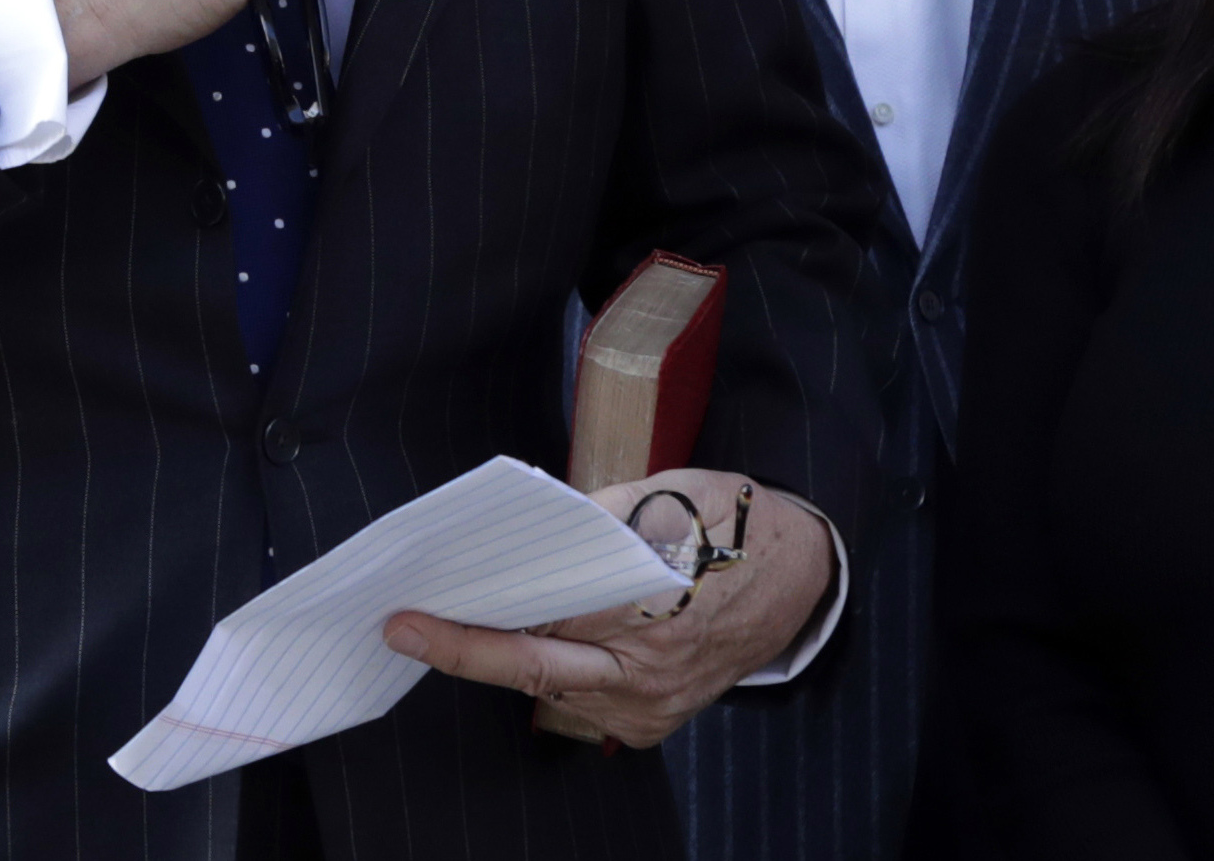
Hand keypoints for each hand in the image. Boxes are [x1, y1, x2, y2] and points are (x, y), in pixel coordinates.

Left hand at [382, 469, 833, 749]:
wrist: (805, 576)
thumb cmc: (744, 524)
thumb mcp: (684, 492)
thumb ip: (607, 511)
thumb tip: (540, 520)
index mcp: (663, 609)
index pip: (550, 620)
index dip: (481, 618)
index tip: (419, 614)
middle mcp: (654, 673)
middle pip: (539, 670)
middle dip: (466, 652)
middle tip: (407, 629)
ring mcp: (653, 707)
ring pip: (556, 686)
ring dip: (508, 654)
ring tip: (460, 617)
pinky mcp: (654, 721)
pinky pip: (581, 698)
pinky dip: (548, 667)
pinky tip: (524, 635)